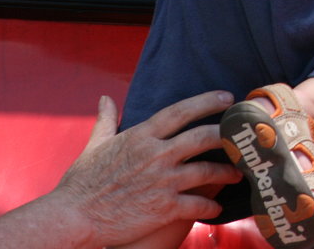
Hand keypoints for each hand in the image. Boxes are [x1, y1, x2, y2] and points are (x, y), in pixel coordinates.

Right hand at [50, 91, 242, 245]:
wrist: (71, 217)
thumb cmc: (81, 183)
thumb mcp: (94, 146)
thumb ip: (105, 121)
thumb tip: (105, 98)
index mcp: (141, 136)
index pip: (181, 111)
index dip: (207, 101)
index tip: (227, 97)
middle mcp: (156, 155)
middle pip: (203, 136)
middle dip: (227, 134)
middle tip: (242, 135)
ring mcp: (162, 181)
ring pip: (207, 171)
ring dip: (227, 172)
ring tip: (238, 173)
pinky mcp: (163, 208)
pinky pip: (197, 205)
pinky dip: (210, 207)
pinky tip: (216, 208)